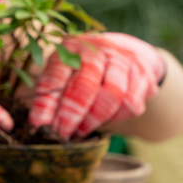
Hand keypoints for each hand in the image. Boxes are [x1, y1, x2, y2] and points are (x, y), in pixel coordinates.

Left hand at [28, 33, 165, 138]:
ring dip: (93, 120)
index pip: (56, 76)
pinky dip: (115, 118)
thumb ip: (51, 91)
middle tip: (61, 134)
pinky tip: (102, 121)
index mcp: (71, 48)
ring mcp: (124, 61)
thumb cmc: (83, 67)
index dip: (46, 103)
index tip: (38, 124)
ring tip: (79, 131)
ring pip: (112, 96)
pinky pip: (131, 104)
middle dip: (71, 115)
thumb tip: (39, 124)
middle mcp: (99, 50)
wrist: (125, 51)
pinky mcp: (143, 76)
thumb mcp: (62, 70)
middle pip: (85, 86)